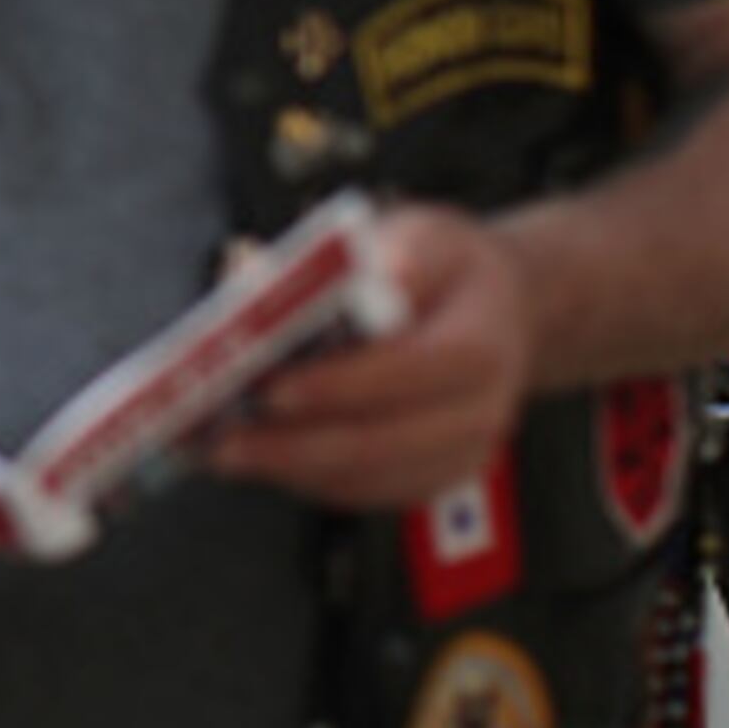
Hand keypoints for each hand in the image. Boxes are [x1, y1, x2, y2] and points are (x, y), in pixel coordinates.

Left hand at [206, 203, 537, 510]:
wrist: (502, 312)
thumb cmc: (448, 271)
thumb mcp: (421, 234)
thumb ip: (360, 253)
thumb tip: (292, 268)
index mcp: (480, 342)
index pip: (406, 370)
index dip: (335, 384)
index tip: (272, 386)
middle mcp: (480, 410)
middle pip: (383, 441)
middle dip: (295, 443)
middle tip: (226, 438)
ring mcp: (461, 454)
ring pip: (368, 477)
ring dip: (291, 469)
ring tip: (226, 451)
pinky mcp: (436, 477)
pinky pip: (368, 492)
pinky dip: (310, 481)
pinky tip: (264, 460)